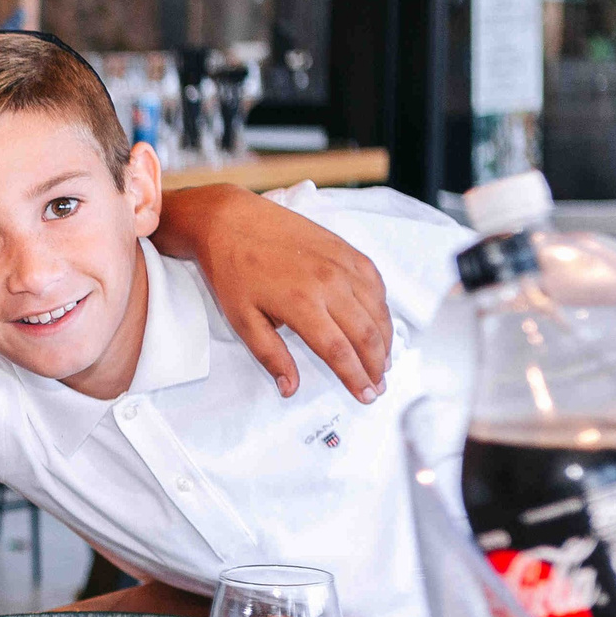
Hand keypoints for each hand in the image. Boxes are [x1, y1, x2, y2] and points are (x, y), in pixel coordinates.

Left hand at [159, 184, 391, 400]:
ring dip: (385, 339)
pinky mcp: (346, 248)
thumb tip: (290, 388)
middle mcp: (329, 282)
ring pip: (377, 309)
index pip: (339, 351)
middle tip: (379, 386)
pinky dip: (382, 307)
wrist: (230, 221)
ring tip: (383, 361)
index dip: (355, 377)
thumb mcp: (242, 319)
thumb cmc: (232, 270)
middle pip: (365, 334)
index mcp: (301, 303)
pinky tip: (379, 322)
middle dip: (376, 365)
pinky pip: (375, 282)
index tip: (366, 395)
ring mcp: (341, 263)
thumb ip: (270, 355)